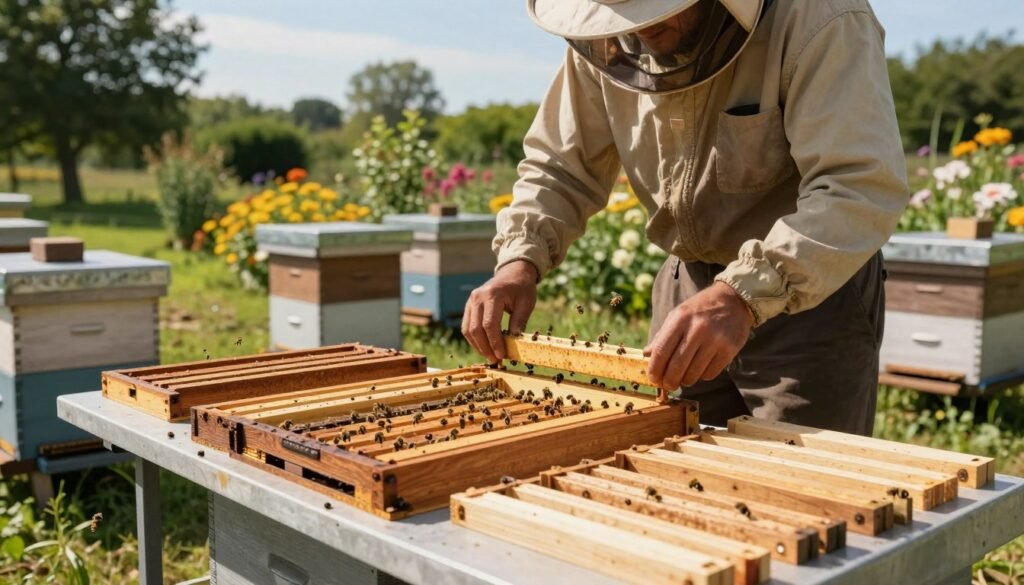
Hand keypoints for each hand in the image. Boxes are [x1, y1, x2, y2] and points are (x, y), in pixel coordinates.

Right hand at [462, 260, 538, 362]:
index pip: (489, 324)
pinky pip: (467, 326)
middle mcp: (477, 297)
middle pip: (476, 329)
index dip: (495, 342)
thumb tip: (513, 343)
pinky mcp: (469, 305)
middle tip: (495, 361)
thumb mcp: (526, 303)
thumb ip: (519, 322)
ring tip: (490, 357)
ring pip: (468, 329)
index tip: (502, 356)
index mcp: (492, 295)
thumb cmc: (522, 288)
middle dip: (485, 348)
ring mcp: (471, 301)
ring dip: (478, 346)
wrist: (513, 272)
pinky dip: (474, 339)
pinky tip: (484, 347)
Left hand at [644, 282, 753, 397]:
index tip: (653, 379)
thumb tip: (646, 355)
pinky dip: (702, 376)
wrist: (733, 300)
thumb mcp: (678, 315)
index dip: (654, 370)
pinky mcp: (729, 350)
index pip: (661, 351)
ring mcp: (714, 340)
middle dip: (669, 381)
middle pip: (676, 367)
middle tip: (668, 385)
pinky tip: (701, 368)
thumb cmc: (700, 310)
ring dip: (686, 381)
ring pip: (693, 374)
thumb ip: (662, 335)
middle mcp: (697, 329)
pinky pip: (710, 374)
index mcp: (680, 319)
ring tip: (685, 377)